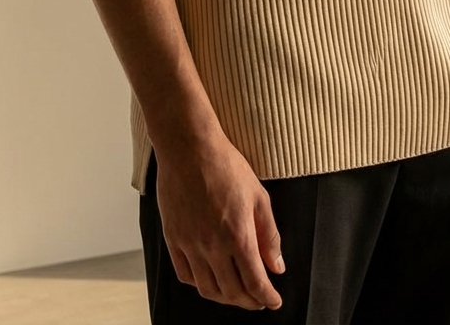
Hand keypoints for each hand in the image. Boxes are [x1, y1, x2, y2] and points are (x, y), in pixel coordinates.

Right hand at [155, 130, 285, 310]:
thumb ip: (269, 235)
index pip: (255, 282)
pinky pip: (185, 275)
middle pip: (232, 291)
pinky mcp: (172, 239)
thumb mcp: (259, 196)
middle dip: (249, 301)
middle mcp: (212, 246)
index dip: (267, 297)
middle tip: (259, 300)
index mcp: (238, 235)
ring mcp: (189, 244)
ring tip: (237, 294)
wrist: (189, 148)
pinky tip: (210, 279)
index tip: (274, 301)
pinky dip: (200, 284)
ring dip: (225, 298)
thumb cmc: (226, 166)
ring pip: (207, 289)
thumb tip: (277, 265)